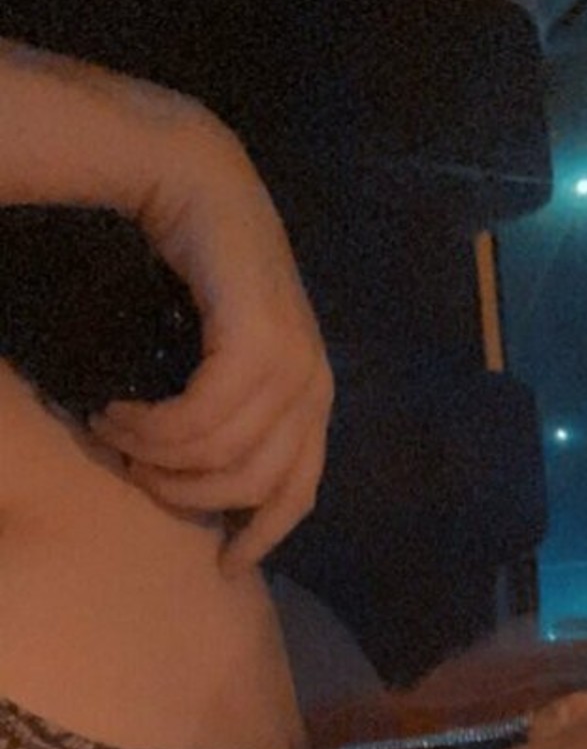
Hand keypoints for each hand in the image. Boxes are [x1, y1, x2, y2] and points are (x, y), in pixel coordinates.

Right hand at [87, 122, 333, 574]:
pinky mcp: (258, 345)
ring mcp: (292, 365)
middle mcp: (313, 389)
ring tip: (110, 431)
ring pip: (218, 455)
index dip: (261, 535)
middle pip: (249, 485)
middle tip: (129, 471)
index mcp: (314, 400)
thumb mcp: (230, 356)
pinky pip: (200, 420)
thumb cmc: (209, 271)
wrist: (203, 183)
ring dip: (154, 454)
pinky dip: (152, 426)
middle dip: (185, 493)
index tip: (221, 565)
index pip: (298, 492)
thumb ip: (236, 413)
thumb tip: (205, 483)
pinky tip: (118, 409)